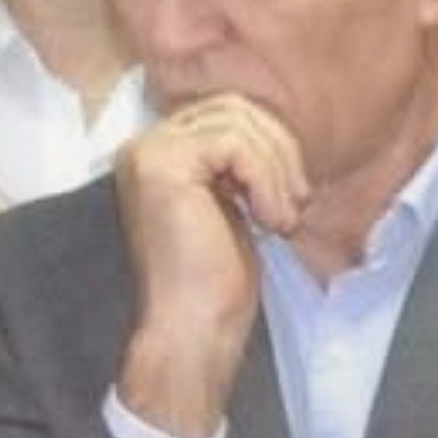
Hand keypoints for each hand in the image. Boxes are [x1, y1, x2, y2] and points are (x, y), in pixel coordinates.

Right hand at [107, 97, 302, 437]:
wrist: (191, 330)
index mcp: (156, 156)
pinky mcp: (162, 166)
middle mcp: (142, 148)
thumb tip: (274, 133)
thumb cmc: (213, 283)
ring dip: (277, 169)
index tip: (288, 198)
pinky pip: (235, 144)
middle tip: (295, 202)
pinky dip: (267, 179)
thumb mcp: (231, 206)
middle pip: (232, 107)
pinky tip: (270, 221)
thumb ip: (238, 166)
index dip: (270, 147)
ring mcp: (148, 155)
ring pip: (237, 121)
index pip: (225, 114)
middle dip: (279, 149)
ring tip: (282, 217)